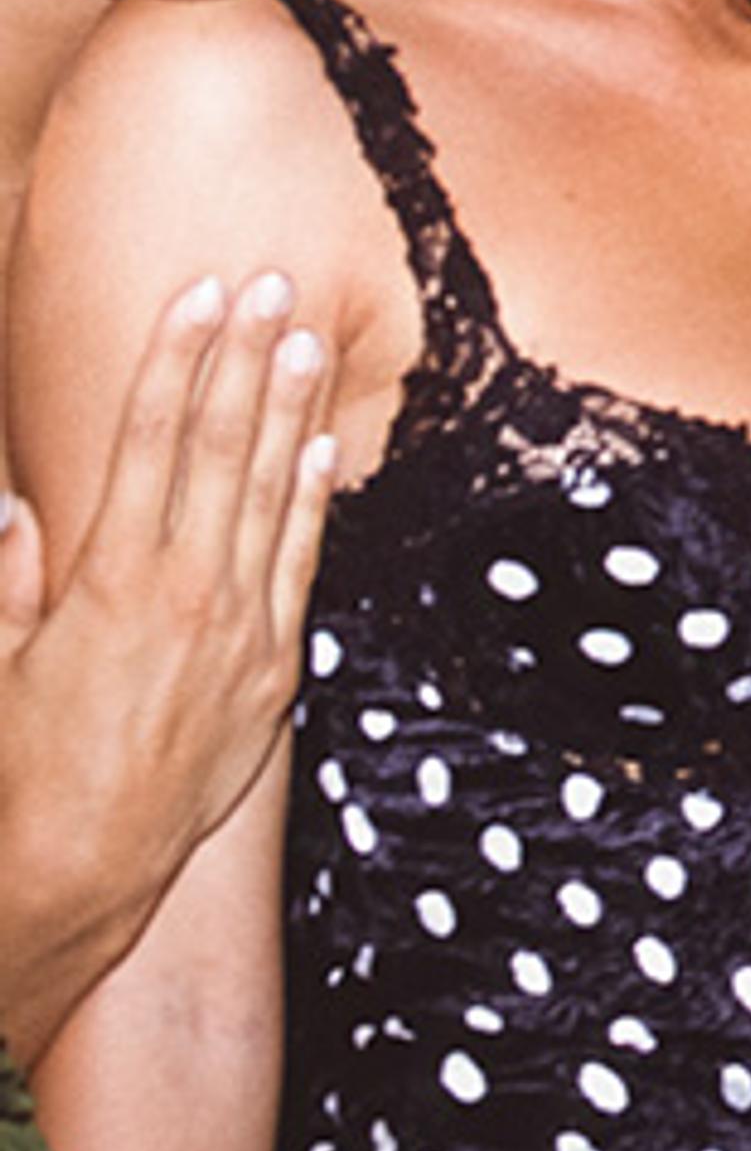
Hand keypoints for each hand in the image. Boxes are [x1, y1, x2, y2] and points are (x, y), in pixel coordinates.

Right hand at [0, 271, 337, 1049]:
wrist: (79, 867)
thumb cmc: (16, 766)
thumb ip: (9, 580)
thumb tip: (15, 505)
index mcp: (109, 579)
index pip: (150, 440)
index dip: (175, 360)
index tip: (198, 296)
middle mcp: (187, 592)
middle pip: (220, 449)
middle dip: (243, 361)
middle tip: (271, 283)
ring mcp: (240, 630)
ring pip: (269, 495)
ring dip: (287, 412)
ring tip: (306, 338)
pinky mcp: (273, 672)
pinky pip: (300, 568)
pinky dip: (312, 505)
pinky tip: (320, 450)